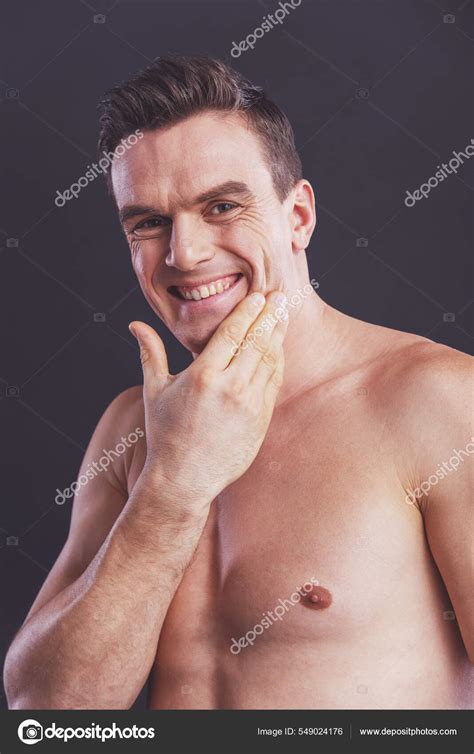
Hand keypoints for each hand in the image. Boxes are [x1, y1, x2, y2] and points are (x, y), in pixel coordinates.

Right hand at [129, 291, 287, 514]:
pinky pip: (274, 383)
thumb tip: (135, 325)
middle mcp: (229, 387)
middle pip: (257, 341)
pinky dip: (277, 362)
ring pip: (270, 360)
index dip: (248, 311)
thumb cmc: (165, 434)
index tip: (259, 296)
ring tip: (282, 316)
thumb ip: (151, 353)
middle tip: (280, 296)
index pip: (232, 332)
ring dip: (277, 335)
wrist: (184, 479)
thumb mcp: (154, 391)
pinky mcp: (261, 420)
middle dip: (270, 315)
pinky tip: (278, 349)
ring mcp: (249, 405)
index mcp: (202, 376)